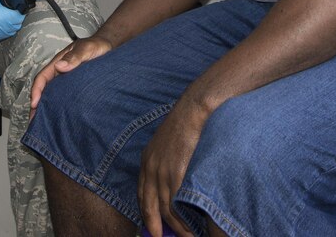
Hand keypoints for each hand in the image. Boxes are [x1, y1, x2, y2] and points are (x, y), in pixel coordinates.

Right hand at [29, 36, 113, 118]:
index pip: (42, 77)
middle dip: (37, 104)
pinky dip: (60, 107)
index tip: (34, 103)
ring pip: (53, 95)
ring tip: (45, 124)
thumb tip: (59, 66)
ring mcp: (67, 80)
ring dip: (47, 108)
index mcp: (58, 63)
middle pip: (44, 89)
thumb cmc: (96, 45)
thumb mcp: (85, 49)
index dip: (36, 90)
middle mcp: (60, 72)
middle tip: (34, 121)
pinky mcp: (75, 87)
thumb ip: (74, 57)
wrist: (109, 47)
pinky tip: (62, 118)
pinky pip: (64, 97)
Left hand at [138, 98, 209, 236]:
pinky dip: (182, 219)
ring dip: (174, 226)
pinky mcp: (176, 174)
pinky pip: (176, 203)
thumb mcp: (167, 143)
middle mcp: (150, 169)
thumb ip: (165, 160)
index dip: (145, 211)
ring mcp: (162, 172)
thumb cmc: (185, 124)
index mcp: (147, 161)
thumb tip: (171, 177)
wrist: (193, 111)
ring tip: (184, 236)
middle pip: (148, 206)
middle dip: (153, 225)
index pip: (141, 193)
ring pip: (164, 209)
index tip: (150, 224)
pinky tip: (189, 226)